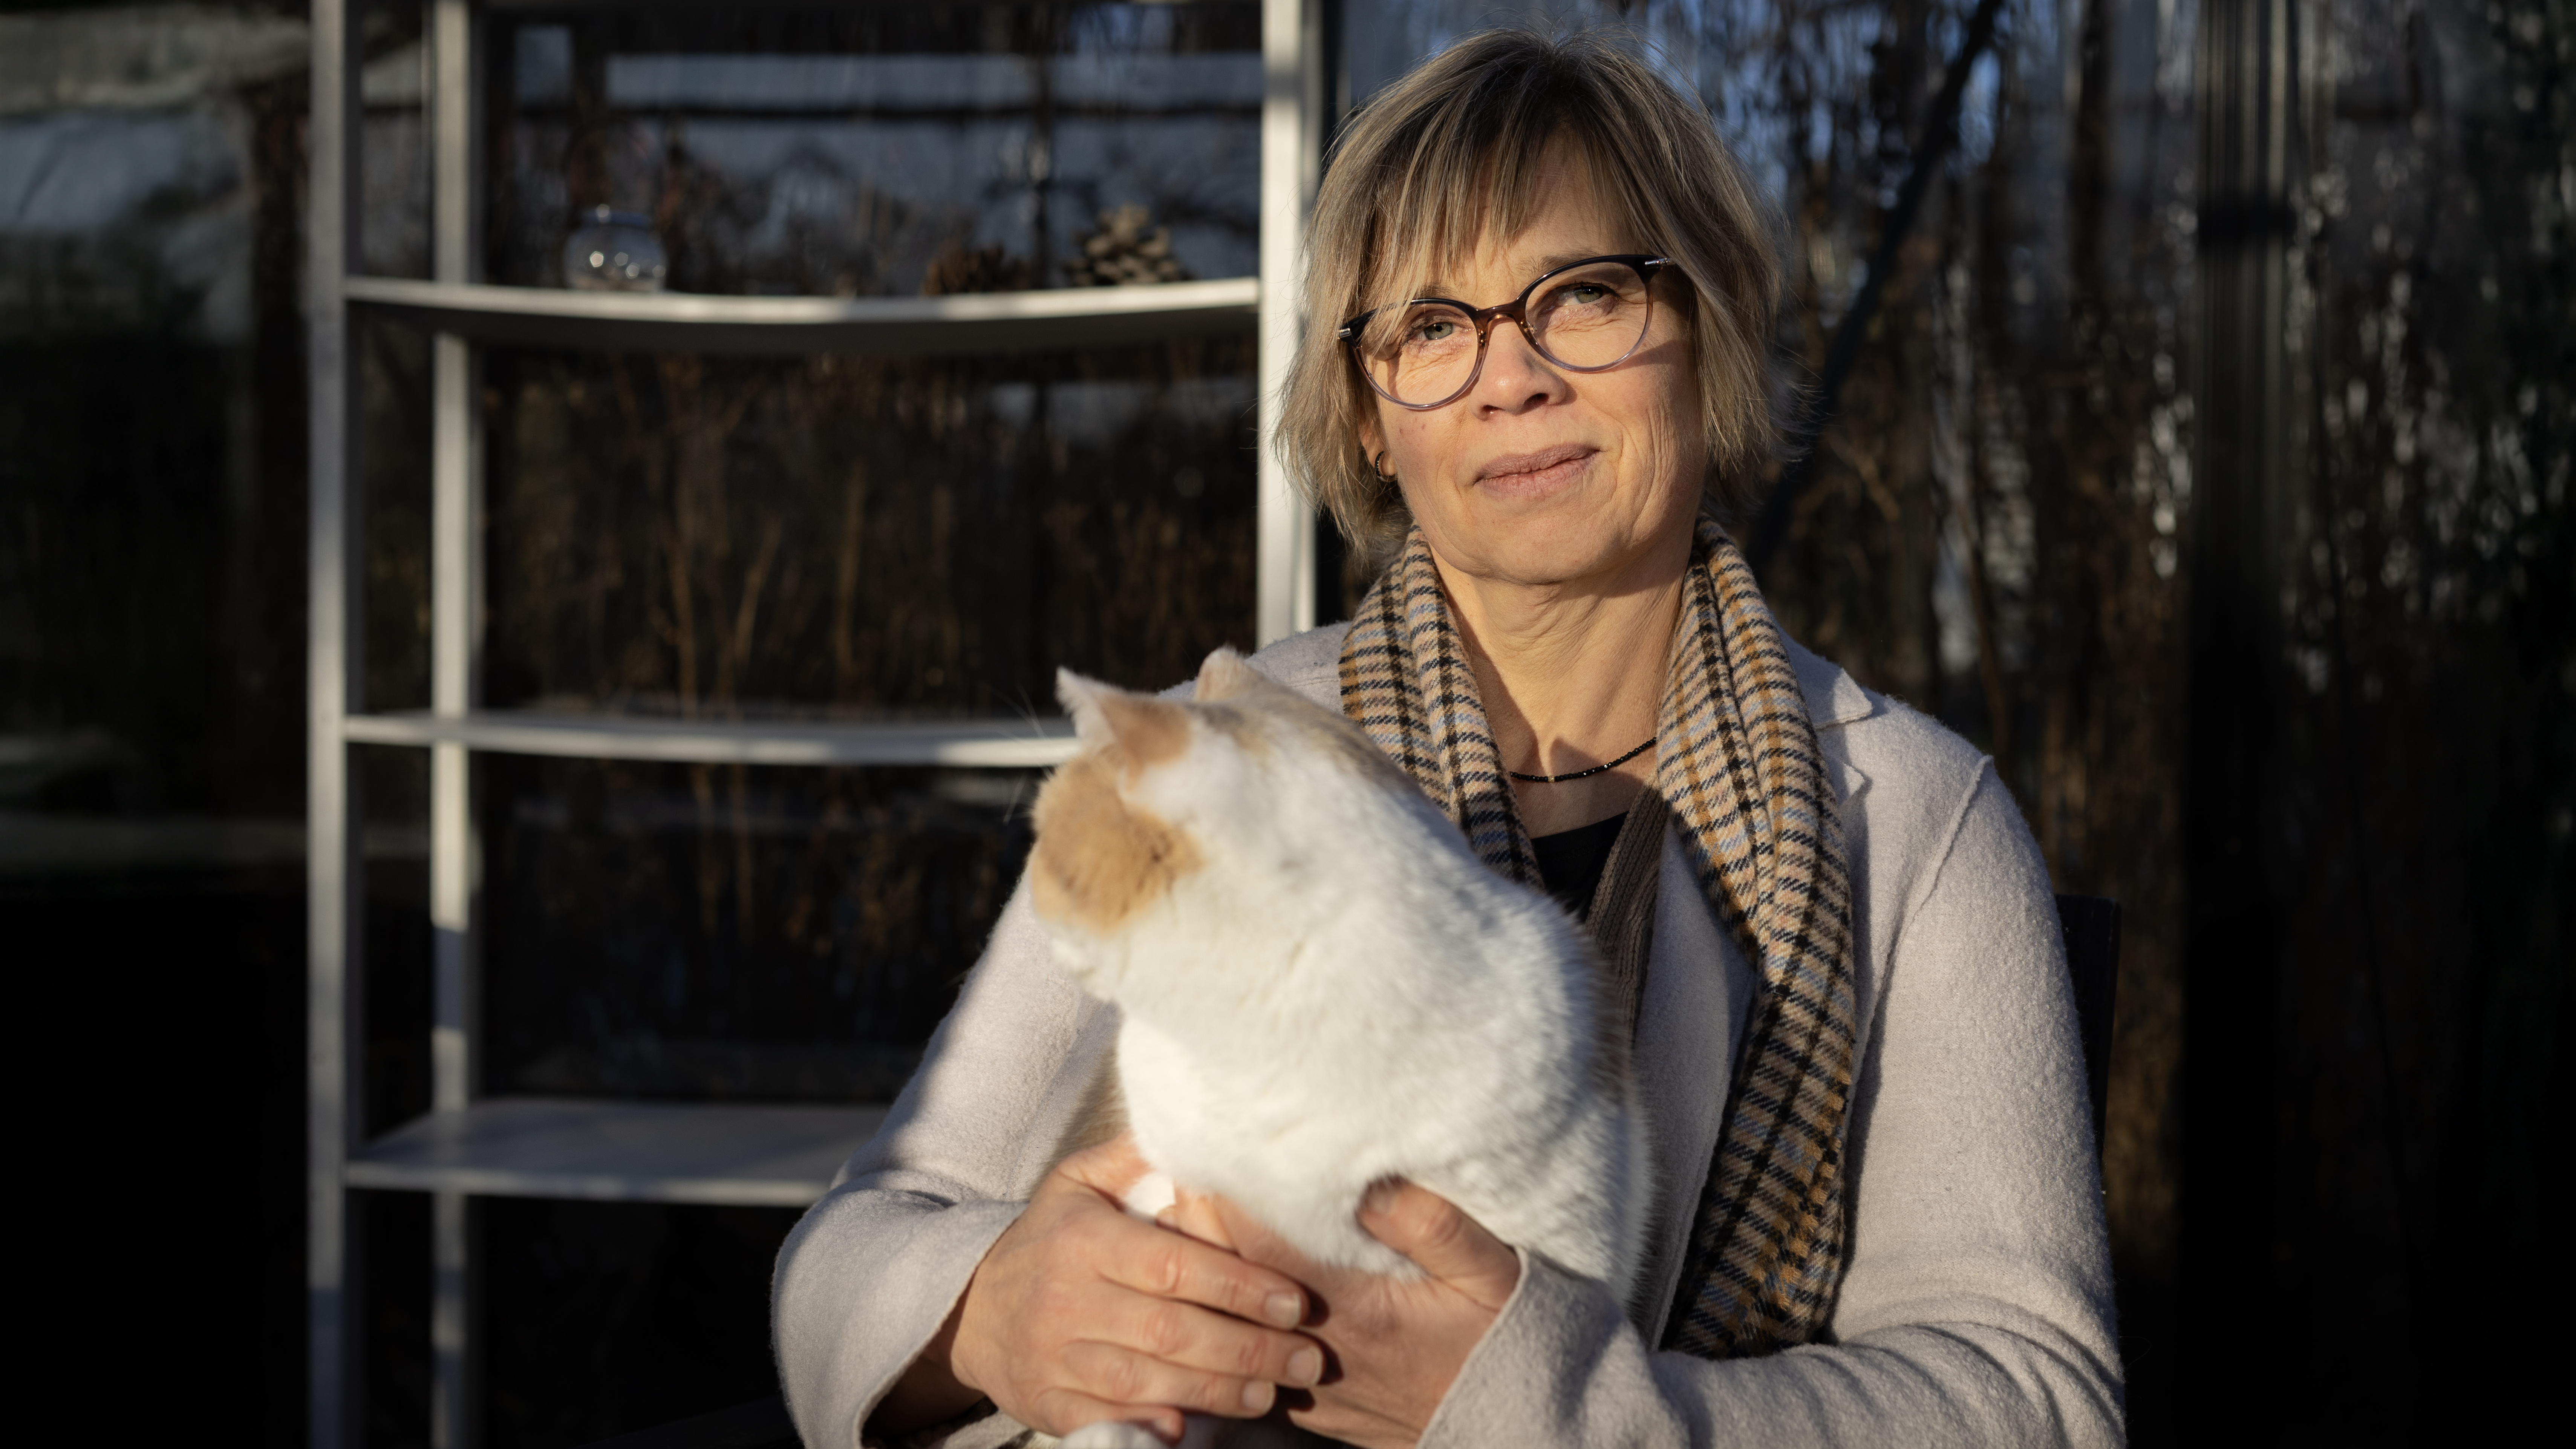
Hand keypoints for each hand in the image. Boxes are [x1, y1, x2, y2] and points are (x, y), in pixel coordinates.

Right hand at [878, 1137, 1325, 1443]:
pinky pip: (1102, 1422)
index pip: (1173, 1265)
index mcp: (1083, 1239)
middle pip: (1170, 1330)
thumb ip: (1136, 1160)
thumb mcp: (1077, 1183)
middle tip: (1309, 1359)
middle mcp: (1066, 1299)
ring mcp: (1052, 1357)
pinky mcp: (1045, 1405)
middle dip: (1248, 1348)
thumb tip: (1200, 1134)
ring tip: (1275, 1393)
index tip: (1295, 1300)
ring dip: (1217, 1392)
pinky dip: (1147, 1428)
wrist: (969, 1308)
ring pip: (1145, 1381)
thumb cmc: (1048, 1237)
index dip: (1239, 1287)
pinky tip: (1193, 1430)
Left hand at [1166, 1181, 1519, 1448]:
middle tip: (1201, 1163)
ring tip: (1207, 1211)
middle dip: (1198, 1217)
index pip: (1250, 1240)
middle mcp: (1309, 1348)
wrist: (1508, 1425)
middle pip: (1215, 1272)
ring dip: (1206, 1263)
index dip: (1222, 1188)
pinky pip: (1235, 1352)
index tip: (1223, 1141)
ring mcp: (1298, 1381)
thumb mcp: (1488, 1271)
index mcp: (1350, 1306)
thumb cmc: (1502, 1338)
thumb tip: (1369, 1176)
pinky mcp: (1299, 1401)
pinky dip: (1226, 1312)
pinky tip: (1233, 1277)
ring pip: (1216, 1313)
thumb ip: (1430, 1222)